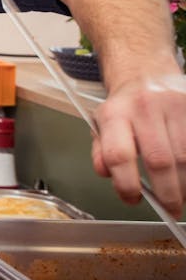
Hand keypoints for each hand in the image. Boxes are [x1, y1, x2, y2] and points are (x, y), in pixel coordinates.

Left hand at [91, 71, 185, 213]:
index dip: (126, 184)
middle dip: (167, 192)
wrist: (146, 72)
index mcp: (115, 114)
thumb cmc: (125, 107)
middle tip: (170, 208)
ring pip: (185, 156)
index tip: (133, 199)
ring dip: (184, 183)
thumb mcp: (102, 125)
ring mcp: (175, 105)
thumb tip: (106, 174)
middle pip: (160, 159)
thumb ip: (101, 152)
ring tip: (181, 195)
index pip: (118, 155)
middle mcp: (145, 107)